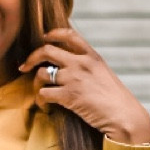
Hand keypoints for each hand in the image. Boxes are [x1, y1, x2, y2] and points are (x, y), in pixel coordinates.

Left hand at [20, 27, 149, 144]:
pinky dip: (40, 100)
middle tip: (24, 66)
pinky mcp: (68, 96)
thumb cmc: (117, 100)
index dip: (52, 34)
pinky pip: (43, 93)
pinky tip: (44, 105)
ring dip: (36, 82)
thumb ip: (89, 68)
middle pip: (46, 50)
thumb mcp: (105, 75)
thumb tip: (72, 68)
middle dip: (31, 57)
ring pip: (42, 73)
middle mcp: (81, 63)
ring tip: (39, 91)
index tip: (43, 38)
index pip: (69, 34)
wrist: (124, 116)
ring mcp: (74, 78)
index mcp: (92, 56)